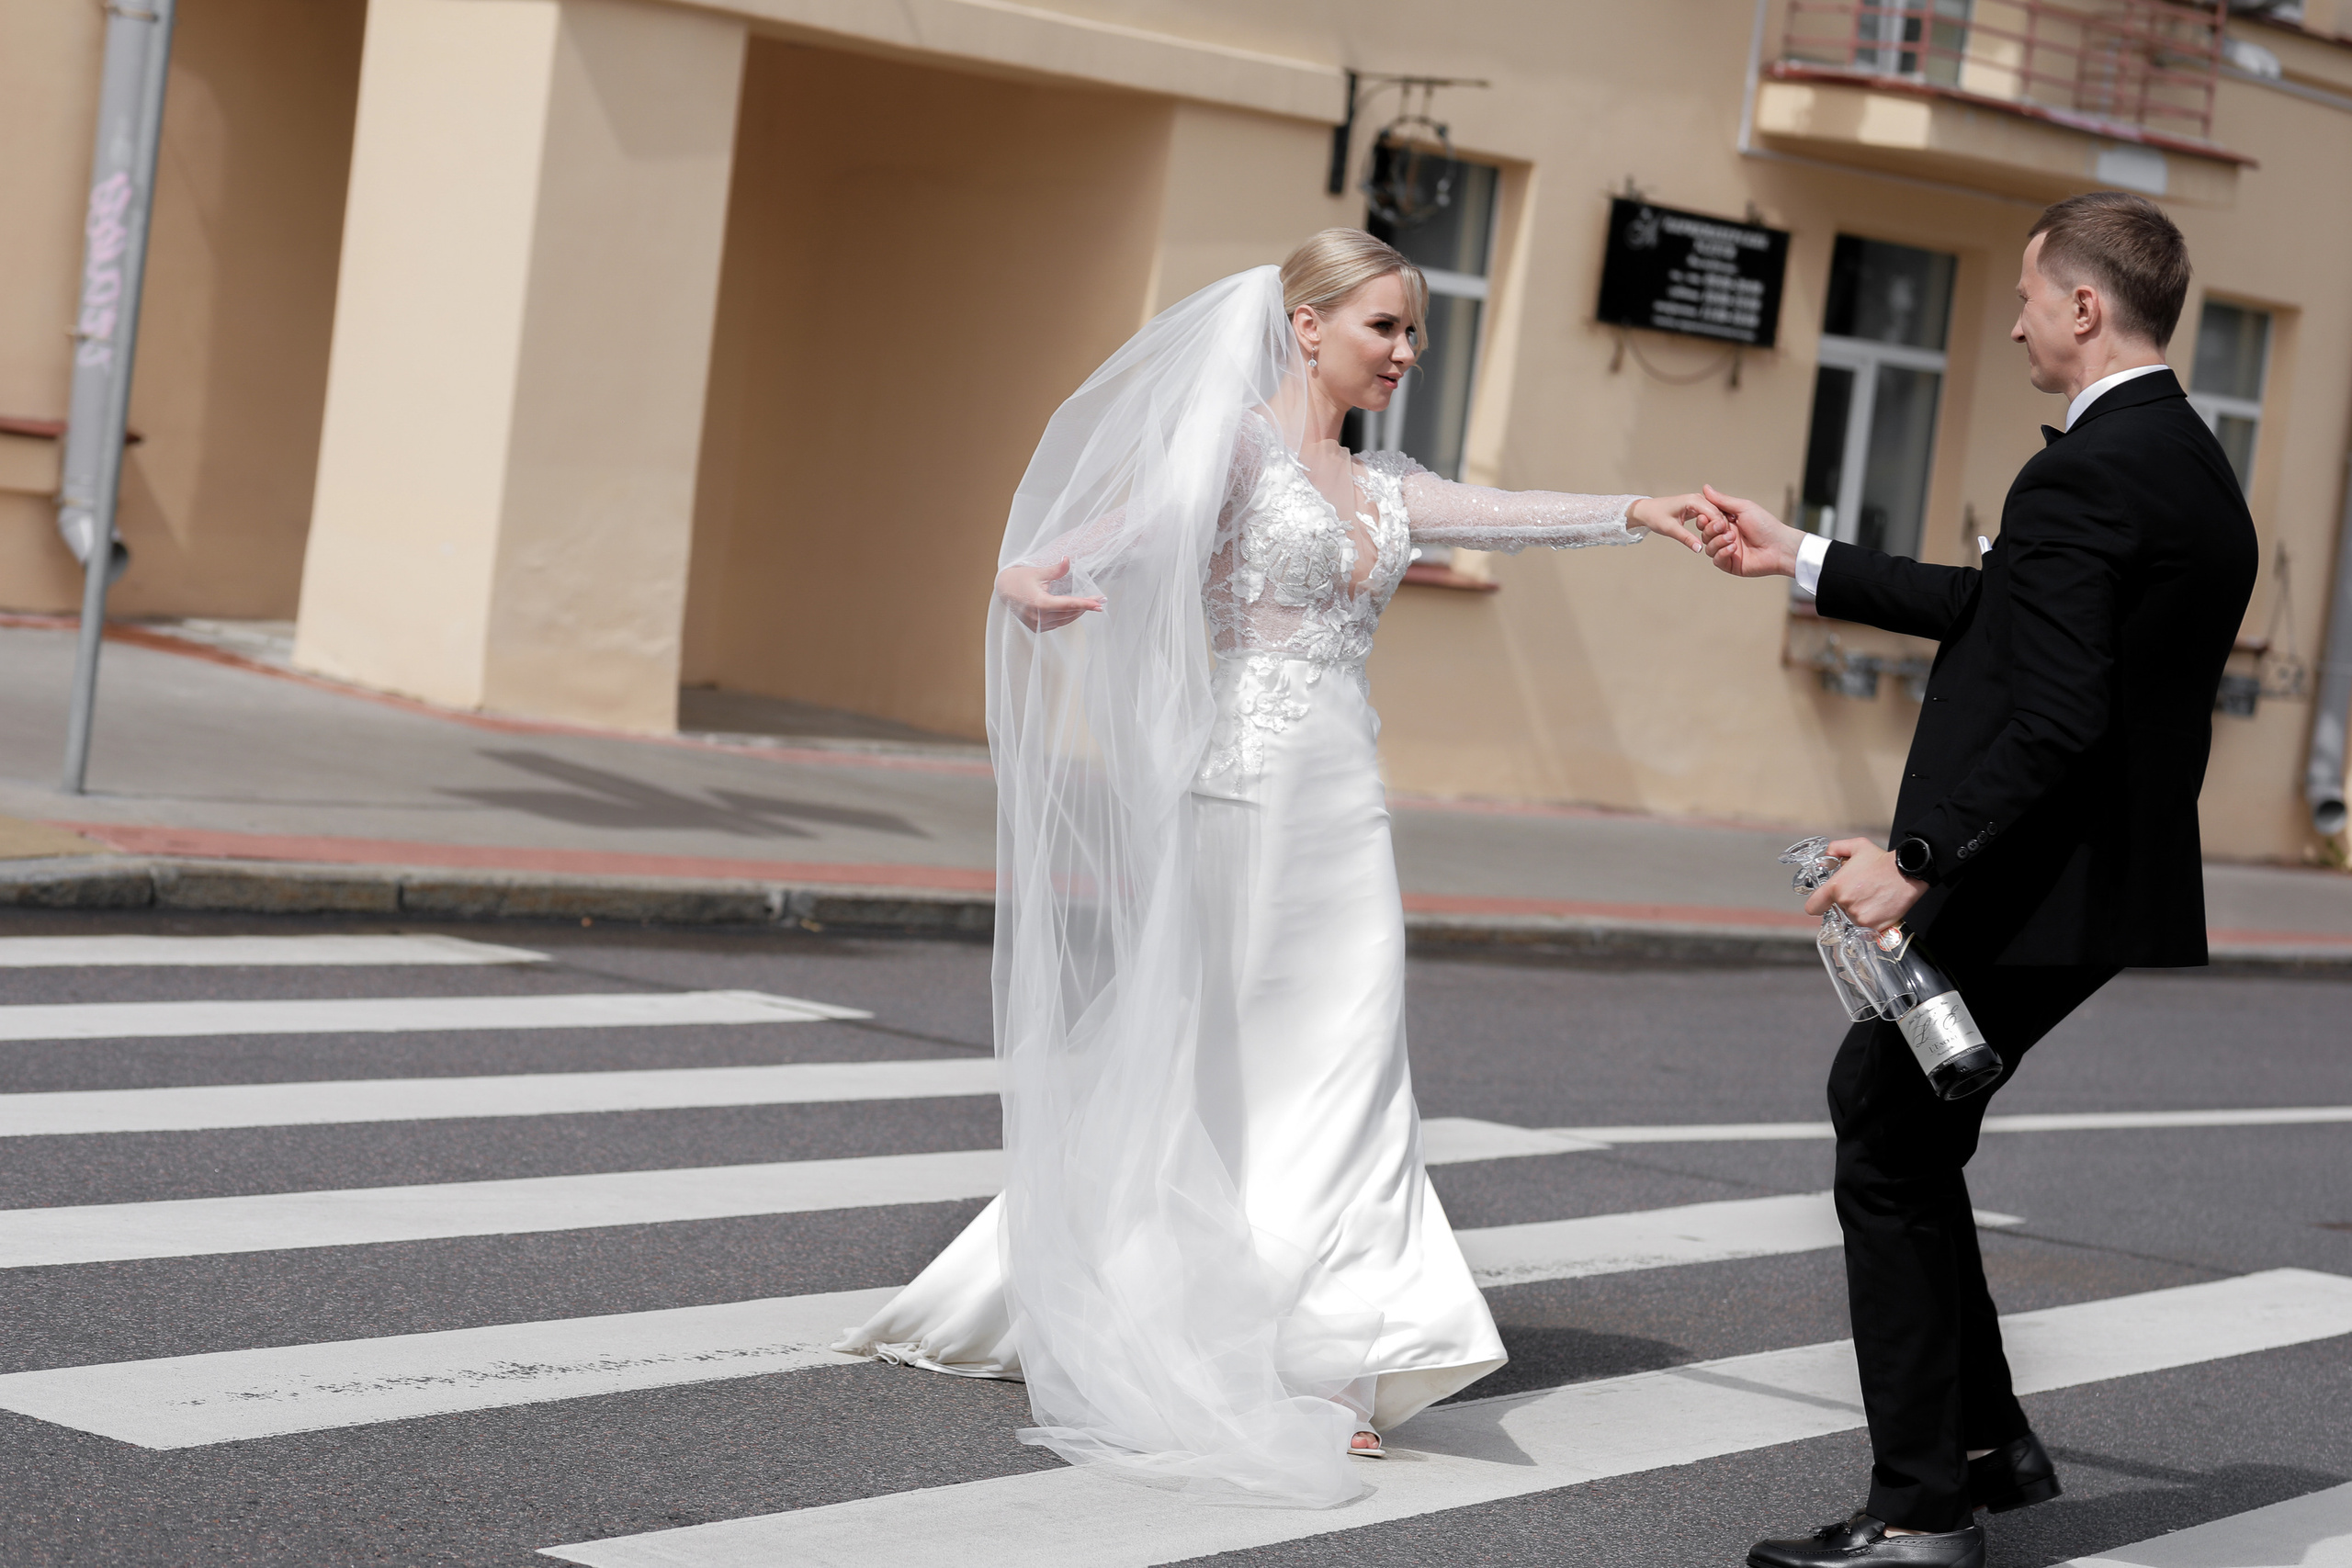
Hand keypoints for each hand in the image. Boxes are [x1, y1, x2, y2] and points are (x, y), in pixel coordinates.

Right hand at [996, 557, 1102, 630]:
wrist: (1004, 590)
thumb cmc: (1020, 578)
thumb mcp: (1038, 572)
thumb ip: (1055, 569)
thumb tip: (1068, 559)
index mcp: (1040, 603)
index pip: (1068, 605)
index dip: (1086, 604)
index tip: (1100, 604)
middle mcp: (1039, 617)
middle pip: (1069, 613)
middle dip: (1086, 606)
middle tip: (1100, 599)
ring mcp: (1037, 625)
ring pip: (1065, 620)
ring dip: (1078, 612)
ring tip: (1091, 604)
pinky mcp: (1037, 628)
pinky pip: (1058, 623)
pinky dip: (1067, 617)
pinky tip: (1075, 610)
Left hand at [1626, 492, 1723, 553]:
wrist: (1647, 511)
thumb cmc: (1656, 517)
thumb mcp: (1670, 529)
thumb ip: (1686, 538)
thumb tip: (1699, 549)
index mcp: (1693, 500)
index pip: (1714, 513)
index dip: (1721, 527)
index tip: (1726, 540)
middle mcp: (1698, 498)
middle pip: (1718, 513)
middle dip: (1723, 527)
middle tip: (1728, 542)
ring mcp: (1699, 502)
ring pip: (1716, 514)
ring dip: (1719, 526)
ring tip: (1724, 540)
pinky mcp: (1697, 507)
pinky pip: (1710, 515)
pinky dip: (1714, 524)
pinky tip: (1717, 535)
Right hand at [1696, 484, 1808, 578]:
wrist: (1779, 546)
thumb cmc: (1766, 525)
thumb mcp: (1744, 508)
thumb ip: (1722, 500)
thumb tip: (1705, 488)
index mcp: (1728, 523)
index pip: (1707, 521)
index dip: (1704, 519)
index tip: (1705, 516)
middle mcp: (1726, 537)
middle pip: (1705, 534)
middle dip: (1711, 530)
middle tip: (1723, 526)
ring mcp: (1727, 551)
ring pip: (1709, 548)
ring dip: (1718, 541)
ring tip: (1732, 538)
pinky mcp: (1730, 565)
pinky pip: (1717, 560)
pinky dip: (1722, 553)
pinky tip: (1734, 548)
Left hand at [1803, 838, 1926, 930]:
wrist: (1907, 874)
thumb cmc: (1883, 861)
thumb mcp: (1857, 846)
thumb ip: (1837, 848)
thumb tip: (1827, 856)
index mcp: (1836, 887)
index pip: (1813, 906)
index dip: (1817, 905)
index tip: (1823, 904)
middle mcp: (1845, 903)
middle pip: (1838, 910)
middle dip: (1847, 902)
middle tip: (1862, 891)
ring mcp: (1859, 916)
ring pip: (1853, 918)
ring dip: (1860, 911)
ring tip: (1873, 897)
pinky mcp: (1873, 926)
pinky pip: (1866, 927)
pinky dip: (1872, 920)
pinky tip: (1880, 906)